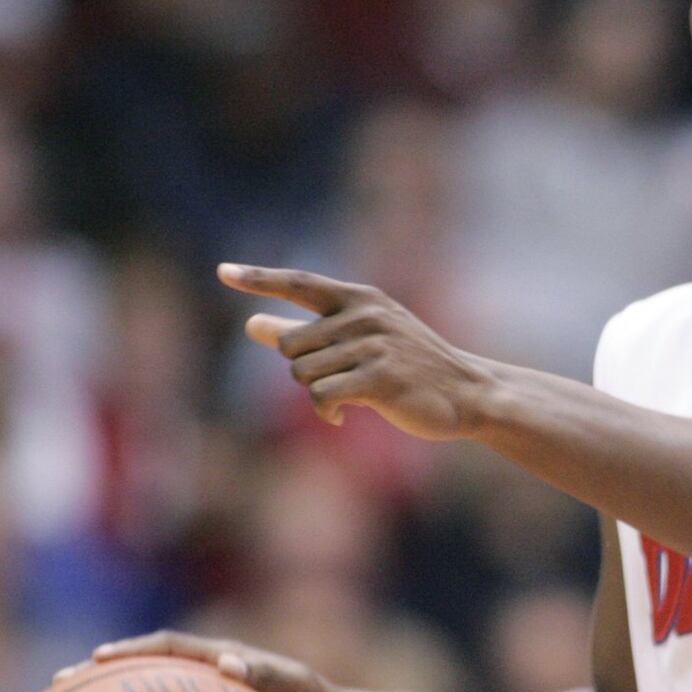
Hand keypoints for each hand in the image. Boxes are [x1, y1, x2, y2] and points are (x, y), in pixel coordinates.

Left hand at [220, 264, 495, 438]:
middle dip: (302, 371)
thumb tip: (250, 325)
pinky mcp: (380, 377)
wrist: (468, 392)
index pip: (298, 282)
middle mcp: (364, 314)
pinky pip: (322, 396)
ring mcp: (374, 344)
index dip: (258, 279)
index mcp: (359, 297)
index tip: (222, 273)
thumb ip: (305, 331)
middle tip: (335, 382)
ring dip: (316, 395)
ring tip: (346, 399)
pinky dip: (325, 413)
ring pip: (303, 374)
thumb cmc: (411, 366)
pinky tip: (341, 418)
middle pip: (291, 345)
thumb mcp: (361, 341)